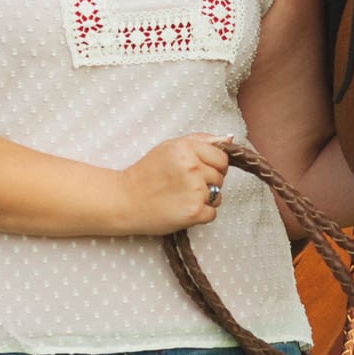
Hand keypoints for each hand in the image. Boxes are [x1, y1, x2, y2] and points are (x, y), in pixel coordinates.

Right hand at [115, 134, 231, 234]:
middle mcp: (193, 167)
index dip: (213, 166)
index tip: (197, 171)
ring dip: (204, 199)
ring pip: (218, 196)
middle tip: (184, 185)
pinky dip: (200, 215)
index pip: (222, 158)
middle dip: (208, 182)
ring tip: (181, 197)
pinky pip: (212, 214)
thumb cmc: (146, 174)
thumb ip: (200, 141)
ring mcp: (195, 190)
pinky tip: (181, 209)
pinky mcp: (194, 212)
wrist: (124, 200)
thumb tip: (229, 139)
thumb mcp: (169, 148)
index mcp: (187, 148)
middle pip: (221, 177)